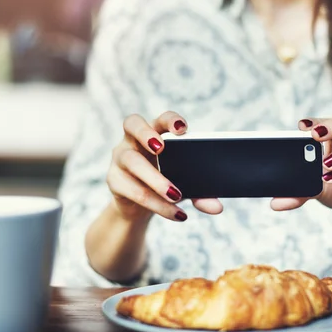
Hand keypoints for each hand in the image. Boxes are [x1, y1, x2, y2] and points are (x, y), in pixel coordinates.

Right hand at [107, 112, 222, 221]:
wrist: (138, 207)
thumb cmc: (164, 184)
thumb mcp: (184, 185)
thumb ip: (201, 193)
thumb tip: (217, 208)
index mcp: (154, 133)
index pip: (160, 119)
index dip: (170, 120)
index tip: (183, 129)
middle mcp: (133, 140)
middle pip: (132, 125)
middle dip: (146, 134)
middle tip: (161, 148)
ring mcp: (120, 158)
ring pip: (132, 161)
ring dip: (155, 179)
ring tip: (176, 195)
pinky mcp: (114, 181)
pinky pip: (132, 190)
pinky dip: (155, 203)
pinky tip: (173, 212)